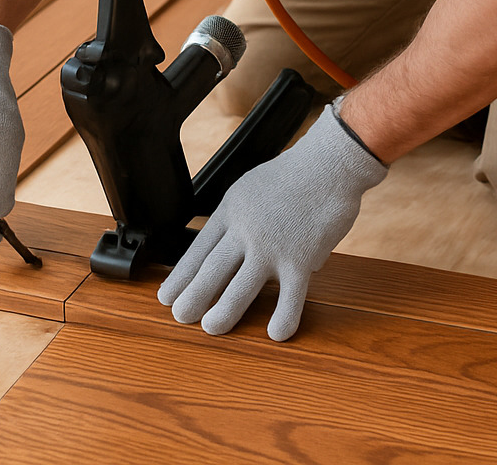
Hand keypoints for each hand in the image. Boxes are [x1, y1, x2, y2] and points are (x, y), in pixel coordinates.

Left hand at [157, 102, 387, 340]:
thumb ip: (242, 218)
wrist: (329, 163)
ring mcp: (272, 246)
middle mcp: (246, 230)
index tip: (168, 294)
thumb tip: (241, 249)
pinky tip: (276, 333)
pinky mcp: (300, 258)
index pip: (199, 249)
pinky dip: (283, 316)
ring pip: (241, 287)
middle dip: (193, 296)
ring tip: (212, 328)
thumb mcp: (251, 187)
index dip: (182, 275)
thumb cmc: (294, 174)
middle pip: (212, 270)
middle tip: (180, 316)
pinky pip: (290, 295)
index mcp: (231, 211)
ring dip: (224, 311)